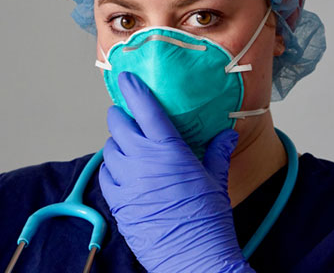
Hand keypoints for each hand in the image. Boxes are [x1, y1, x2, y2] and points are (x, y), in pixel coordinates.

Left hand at [99, 72, 253, 271]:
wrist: (194, 259)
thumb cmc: (209, 221)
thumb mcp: (216, 181)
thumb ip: (217, 152)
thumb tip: (227, 135)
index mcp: (169, 150)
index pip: (145, 108)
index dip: (132, 89)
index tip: (126, 78)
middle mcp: (143, 161)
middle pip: (119, 125)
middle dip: (121, 116)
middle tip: (128, 116)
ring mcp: (127, 182)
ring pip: (109, 149)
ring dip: (117, 143)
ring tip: (129, 147)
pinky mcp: (118, 203)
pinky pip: (106, 175)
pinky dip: (111, 168)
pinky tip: (123, 172)